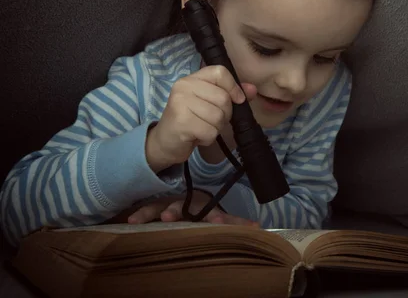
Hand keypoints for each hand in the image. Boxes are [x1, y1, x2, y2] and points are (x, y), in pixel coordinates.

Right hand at [127, 191, 258, 226]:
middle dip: (187, 211)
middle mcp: (189, 203)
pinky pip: (147, 209)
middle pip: (188, 207)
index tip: (220, 223)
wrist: (177, 199)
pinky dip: (141, 214)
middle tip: (182, 218)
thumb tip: (257, 227)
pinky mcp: (155, 207)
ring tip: (163, 217)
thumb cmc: (200, 211)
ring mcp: (171, 203)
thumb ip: (234, 223)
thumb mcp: (216, 217)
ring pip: (167, 206)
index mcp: (205, 206)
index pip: (214, 212)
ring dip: (166, 211)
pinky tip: (131, 221)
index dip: (219, 218)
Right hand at [145, 65, 256, 171]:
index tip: (237, 100)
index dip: (233, 87)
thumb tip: (253, 89)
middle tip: (210, 120)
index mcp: (191, 79)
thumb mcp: (210, 104)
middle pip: (223, 98)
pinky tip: (196, 136)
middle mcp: (184, 87)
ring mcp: (180, 104)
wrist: (164, 142)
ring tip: (201, 128)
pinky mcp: (181, 122)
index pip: (220, 72)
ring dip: (215, 128)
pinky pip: (210, 132)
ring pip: (218, 117)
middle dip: (224, 115)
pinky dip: (208, 139)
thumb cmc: (190, 121)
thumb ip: (231, 94)